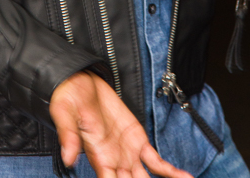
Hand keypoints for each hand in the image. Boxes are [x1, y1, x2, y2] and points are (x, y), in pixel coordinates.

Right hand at [50, 71, 192, 177]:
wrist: (81, 81)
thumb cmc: (69, 98)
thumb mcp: (65, 113)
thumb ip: (69, 135)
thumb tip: (69, 157)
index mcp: (98, 158)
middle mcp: (114, 161)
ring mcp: (128, 152)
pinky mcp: (138, 140)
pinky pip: (156, 161)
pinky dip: (170, 171)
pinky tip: (184, 177)